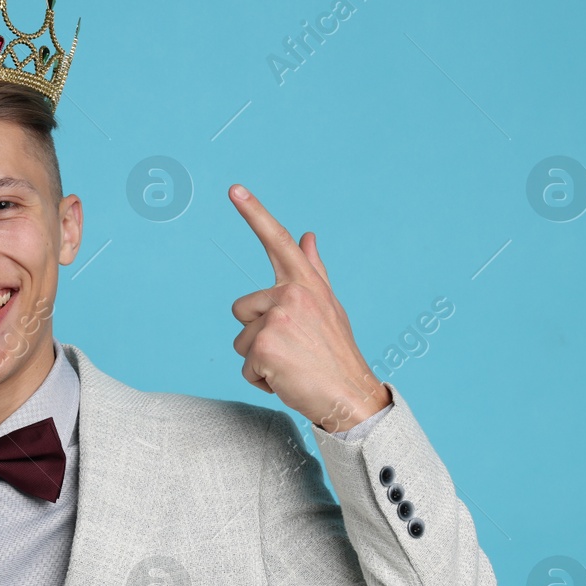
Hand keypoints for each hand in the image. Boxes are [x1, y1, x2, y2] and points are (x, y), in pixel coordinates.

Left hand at [227, 184, 390, 432]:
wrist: (351, 397)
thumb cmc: (335, 353)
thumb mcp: (328, 307)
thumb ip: (313, 271)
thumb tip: (307, 235)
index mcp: (306, 284)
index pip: (277, 242)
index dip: (255, 213)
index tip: (234, 188)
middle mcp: (291, 294)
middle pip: (241, 309)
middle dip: (256, 333)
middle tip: (292, 350)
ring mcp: (277, 319)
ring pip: (239, 340)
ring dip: (258, 360)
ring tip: (292, 366)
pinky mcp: (264, 346)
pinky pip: (244, 366)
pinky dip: (261, 380)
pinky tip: (287, 381)